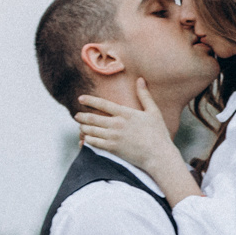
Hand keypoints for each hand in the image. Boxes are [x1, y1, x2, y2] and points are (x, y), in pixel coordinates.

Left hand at [76, 80, 195, 203]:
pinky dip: (87, 141)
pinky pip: (94, 143)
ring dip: (84, 128)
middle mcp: (117, 124)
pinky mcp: (112, 149)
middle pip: (93, 118)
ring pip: (91, 131)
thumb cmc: (158, 133)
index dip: (90, 100)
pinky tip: (85, 140)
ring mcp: (113, 137)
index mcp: (125, 113)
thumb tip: (140, 79)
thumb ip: (144, 95)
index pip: (103, 104)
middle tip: (76, 116)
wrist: (158, 155)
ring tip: (80, 127)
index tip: (80, 98)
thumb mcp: (153, 111)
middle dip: (82, 117)